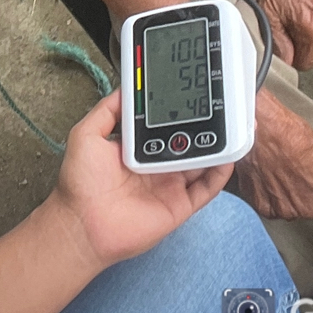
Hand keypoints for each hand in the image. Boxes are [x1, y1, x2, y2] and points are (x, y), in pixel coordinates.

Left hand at [52, 89, 233, 270]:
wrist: (82, 224)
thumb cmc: (79, 184)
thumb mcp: (87, 135)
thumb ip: (108, 111)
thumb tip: (127, 88)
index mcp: (137, 148)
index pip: (164, 124)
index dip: (177, 109)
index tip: (190, 90)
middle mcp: (157, 165)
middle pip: (188, 141)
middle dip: (204, 124)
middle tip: (219, 103)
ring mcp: (170, 185)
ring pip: (202, 161)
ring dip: (216, 144)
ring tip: (232, 123)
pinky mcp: (180, 206)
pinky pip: (206, 188)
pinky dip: (220, 173)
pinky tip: (229, 155)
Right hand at [231, 89, 312, 219]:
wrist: (257, 131)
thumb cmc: (288, 135)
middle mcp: (307, 209)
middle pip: (308, 206)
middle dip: (304, 193)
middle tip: (293, 172)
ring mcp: (283, 211)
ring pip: (288, 208)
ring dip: (284, 197)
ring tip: (277, 174)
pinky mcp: (262, 207)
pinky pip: (269, 207)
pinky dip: (267, 196)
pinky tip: (265, 179)